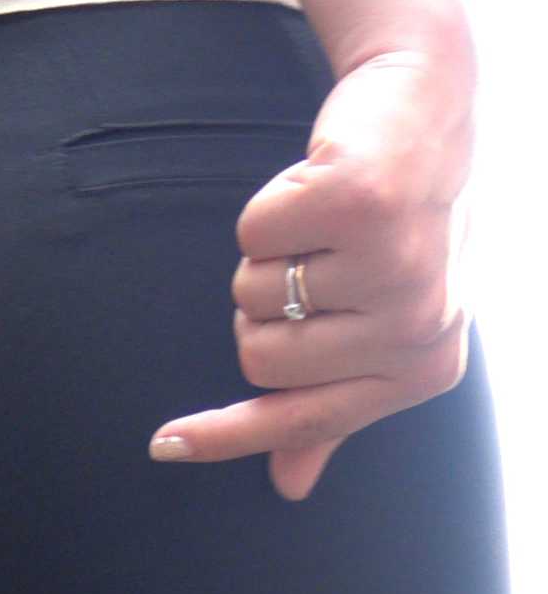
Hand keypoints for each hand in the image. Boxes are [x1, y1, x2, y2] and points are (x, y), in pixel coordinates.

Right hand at [150, 51, 473, 499]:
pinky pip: (255, 231)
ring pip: (254, 293)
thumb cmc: (398, 227)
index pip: (304, 419)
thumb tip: (290, 486)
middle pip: (261, 356)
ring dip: (269, 253)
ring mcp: (396, 264)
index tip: (165, 446)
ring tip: (323, 223)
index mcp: (424, 367)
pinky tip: (317, 184)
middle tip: (314, 263)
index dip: (227, 436)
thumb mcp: (379, 326)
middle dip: (264, 309)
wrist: (427, 106)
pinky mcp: (360, 203)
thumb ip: (332, 405)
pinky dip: (268, 204)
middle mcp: (419, 325)